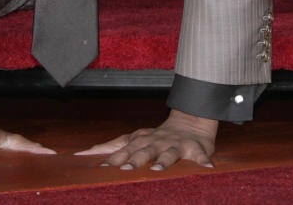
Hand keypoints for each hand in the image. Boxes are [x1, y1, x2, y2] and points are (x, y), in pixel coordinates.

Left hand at [76, 109, 217, 171]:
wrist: (190, 123)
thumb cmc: (158, 137)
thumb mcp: (135, 139)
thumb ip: (113, 146)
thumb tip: (84, 152)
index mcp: (142, 140)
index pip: (125, 148)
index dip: (114, 156)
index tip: (102, 167)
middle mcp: (157, 141)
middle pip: (144, 150)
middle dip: (135, 159)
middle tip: (125, 168)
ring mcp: (176, 145)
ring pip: (169, 153)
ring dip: (164, 160)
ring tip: (158, 169)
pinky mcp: (195, 149)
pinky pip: (200, 155)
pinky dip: (203, 161)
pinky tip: (208, 168)